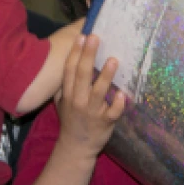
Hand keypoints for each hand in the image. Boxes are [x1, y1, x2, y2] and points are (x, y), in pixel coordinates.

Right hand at [56, 34, 125, 160]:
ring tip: (114, 59)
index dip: (75, 53)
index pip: (70, 70)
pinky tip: (122, 93)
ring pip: (99, 92)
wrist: (75, 147)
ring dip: (106, 76)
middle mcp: (78, 101)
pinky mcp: (104, 122)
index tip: (81, 37)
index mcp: (68, 94)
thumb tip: (69, 62)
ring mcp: (92, 112)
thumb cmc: (71, 120)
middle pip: (82, 75)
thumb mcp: (61, 103)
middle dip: (88, 55)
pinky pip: (112, 112)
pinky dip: (117, 104)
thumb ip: (64, 85)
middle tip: (95, 37)